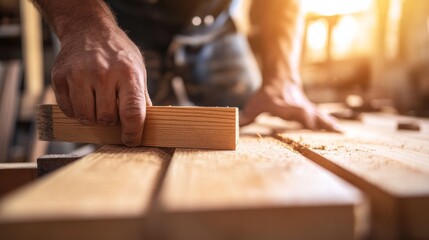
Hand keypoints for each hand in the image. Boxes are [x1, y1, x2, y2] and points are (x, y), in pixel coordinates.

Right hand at [51, 22, 150, 146]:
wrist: (88, 29)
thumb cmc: (117, 53)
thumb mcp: (137, 70)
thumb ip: (140, 98)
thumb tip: (146, 127)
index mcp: (127, 72)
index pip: (132, 112)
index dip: (133, 133)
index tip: (132, 141)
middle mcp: (102, 73)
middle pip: (106, 119)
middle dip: (111, 122)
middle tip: (112, 111)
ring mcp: (78, 74)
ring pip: (85, 118)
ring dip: (92, 118)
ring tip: (97, 104)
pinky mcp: (59, 77)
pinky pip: (68, 110)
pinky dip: (76, 111)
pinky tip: (84, 98)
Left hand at [240, 81, 340, 131]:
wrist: (281, 79)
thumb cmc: (266, 95)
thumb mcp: (255, 103)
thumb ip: (248, 115)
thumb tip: (237, 125)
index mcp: (282, 105)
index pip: (291, 111)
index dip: (299, 115)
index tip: (308, 122)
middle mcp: (296, 107)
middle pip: (308, 114)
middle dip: (316, 122)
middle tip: (329, 131)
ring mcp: (305, 108)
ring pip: (318, 116)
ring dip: (328, 124)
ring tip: (341, 133)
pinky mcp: (311, 111)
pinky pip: (322, 118)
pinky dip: (331, 124)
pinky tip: (342, 132)